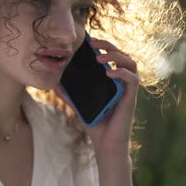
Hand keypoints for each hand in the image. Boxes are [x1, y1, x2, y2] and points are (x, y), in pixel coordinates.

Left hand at [55, 37, 138, 160]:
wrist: (104, 144)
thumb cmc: (94, 122)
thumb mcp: (77, 105)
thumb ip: (68, 93)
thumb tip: (52, 82)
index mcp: (111, 79)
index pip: (112, 56)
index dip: (104, 45)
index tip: (89, 41)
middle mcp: (122, 82)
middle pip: (123, 55)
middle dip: (109, 45)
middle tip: (93, 44)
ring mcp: (128, 90)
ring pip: (132, 64)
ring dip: (117, 56)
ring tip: (100, 58)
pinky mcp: (131, 99)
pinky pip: (133, 80)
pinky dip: (122, 73)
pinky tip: (109, 72)